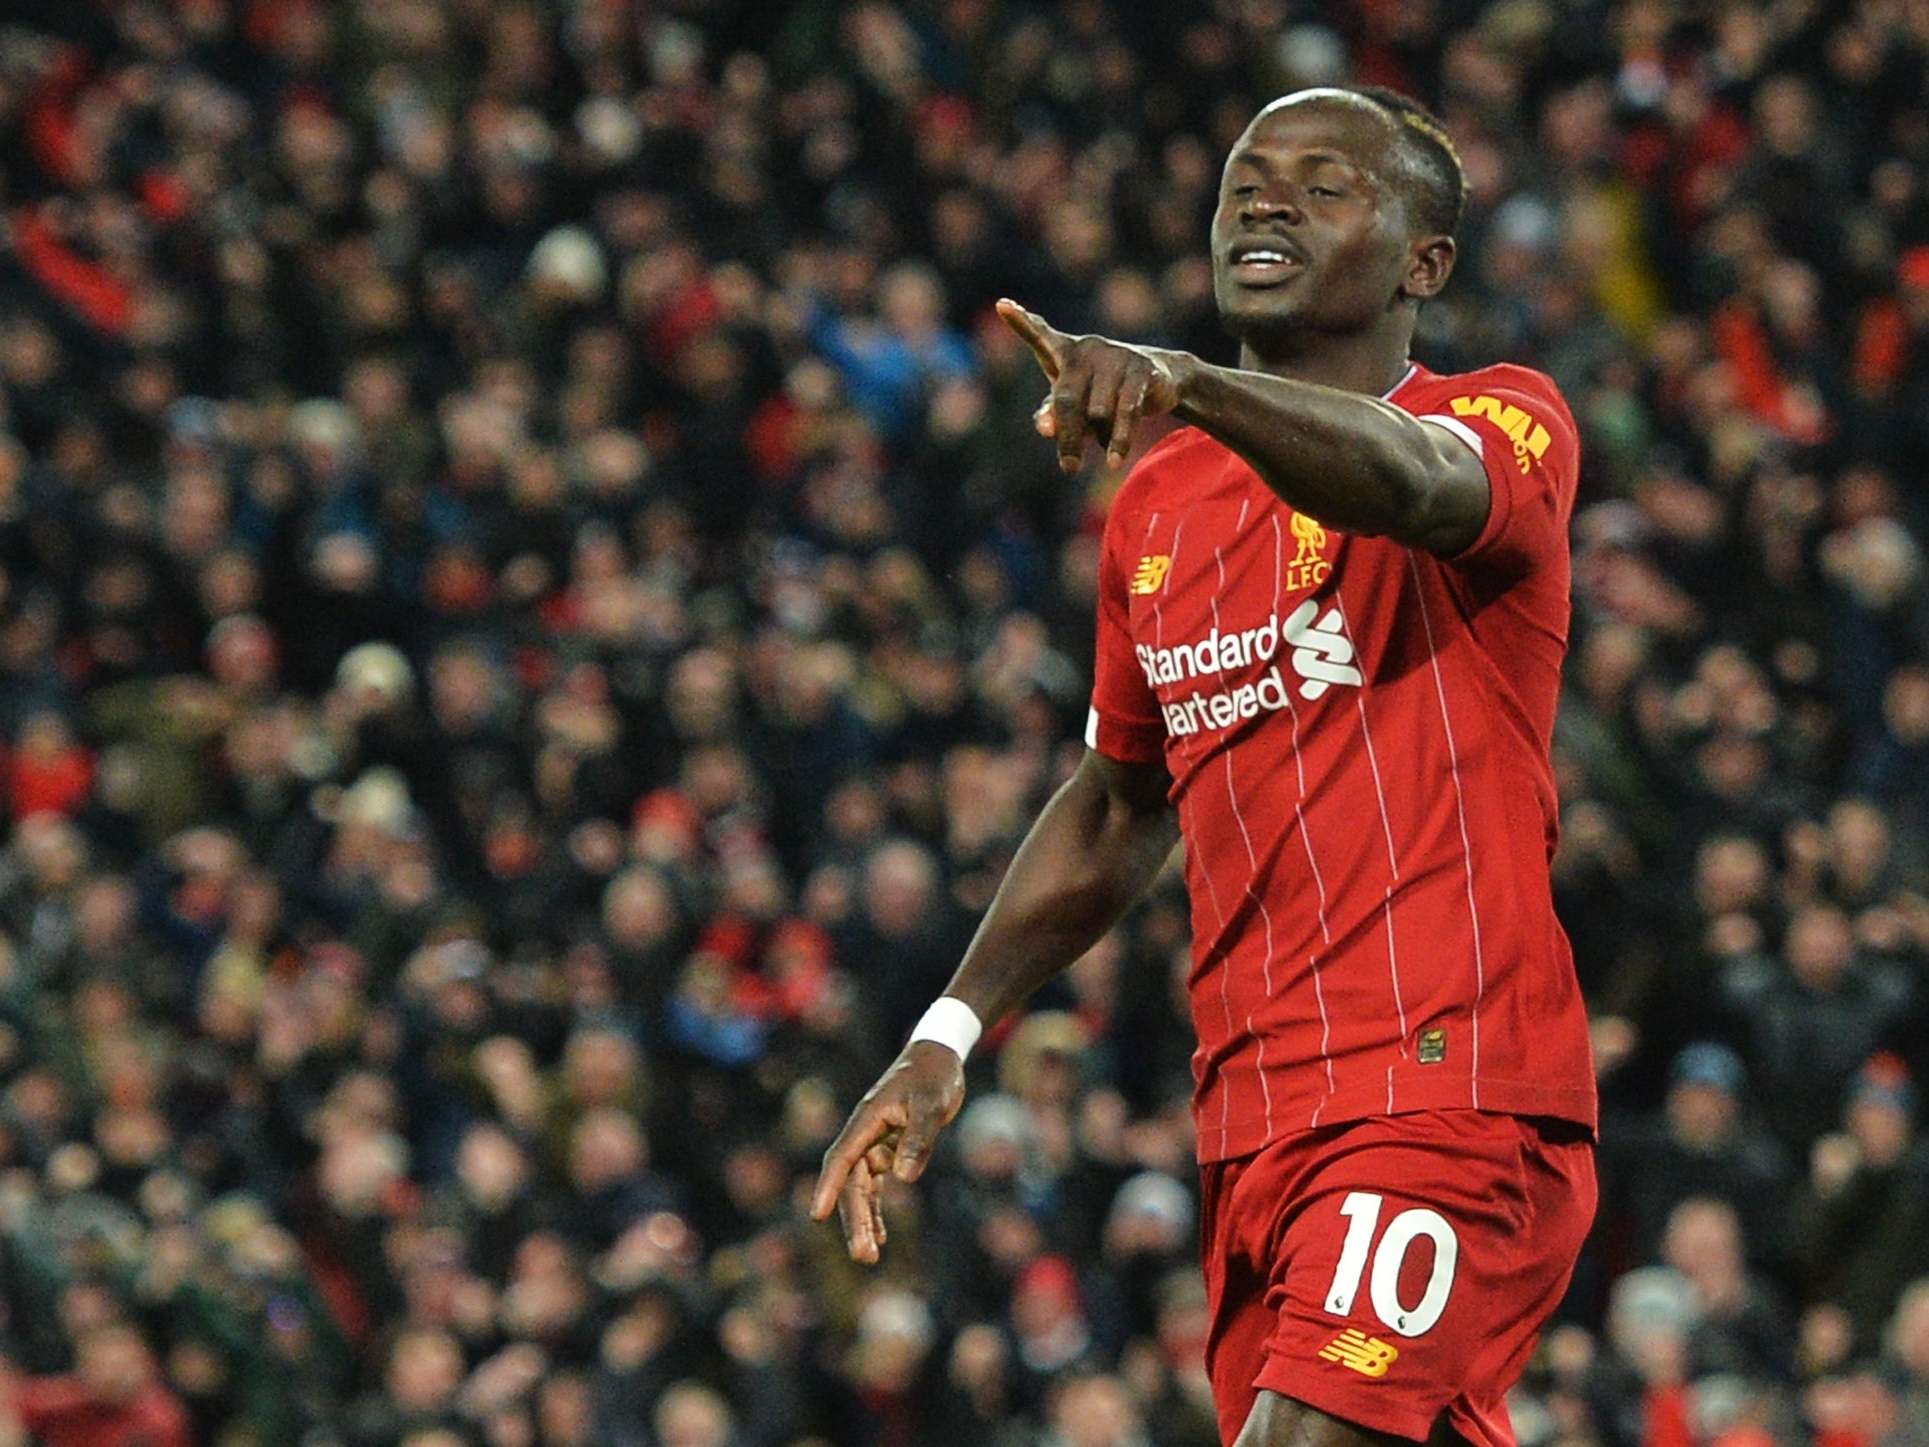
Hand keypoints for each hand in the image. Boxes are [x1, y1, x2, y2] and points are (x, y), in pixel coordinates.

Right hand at [811, 1040, 965, 1262]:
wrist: (939, 1058)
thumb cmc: (934, 1076)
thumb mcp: (932, 1104)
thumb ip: (919, 1139)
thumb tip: (903, 1178)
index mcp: (866, 1120)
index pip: (841, 1158)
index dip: (829, 1187)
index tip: (817, 1215)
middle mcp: (864, 1134)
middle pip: (851, 1182)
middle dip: (854, 1218)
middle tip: (864, 1255)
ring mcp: (874, 1143)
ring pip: (861, 1188)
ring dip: (863, 1220)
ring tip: (869, 1256)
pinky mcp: (887, 1149)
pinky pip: (875, 1185)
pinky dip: (876, 1209)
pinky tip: (880, 1236)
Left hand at [996, 299, 1183, 470]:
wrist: (1159, 379)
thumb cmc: (1102, 392)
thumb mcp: (1073, 406)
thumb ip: (1053, 415)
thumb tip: (1046, 428)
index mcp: (1065, 353)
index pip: (1040, 337)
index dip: (1022, 323)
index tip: (1003, 306)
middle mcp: (1088, 349)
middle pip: (1067, 400)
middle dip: (1067, 437)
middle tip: (1069, 468)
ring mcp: (1116, 357)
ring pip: (1098, 413)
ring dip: (1100, 437)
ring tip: (1105, 445)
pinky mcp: (1142, 370)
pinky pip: (1126, 412)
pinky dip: (1119, 440)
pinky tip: (1114, 460)